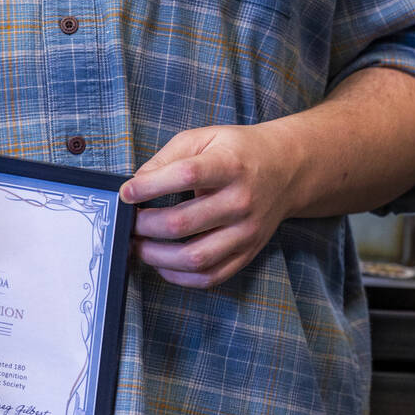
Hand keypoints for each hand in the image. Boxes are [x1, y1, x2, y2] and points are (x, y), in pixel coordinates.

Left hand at [119, 123, 300, 287]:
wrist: (289, 169)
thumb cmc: (240, 152)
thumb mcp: (205, 138)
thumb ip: (168, 158)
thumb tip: (135, 186)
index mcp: (230, 166)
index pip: (184, 176)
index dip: (147, 186)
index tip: (126, 192)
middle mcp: (242, 201)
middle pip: (182, 223)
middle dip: (143, 225)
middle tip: (130, 221)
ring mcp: (247, 231)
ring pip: (195, 257)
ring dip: (156, 256)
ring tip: (140, 245)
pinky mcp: (249, 251)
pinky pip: (211, 276)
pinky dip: (180, 276)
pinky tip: (164, 263)